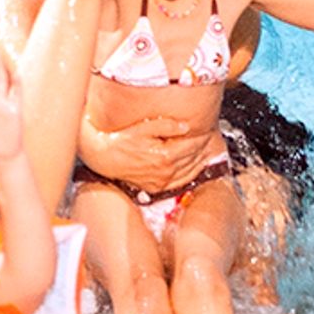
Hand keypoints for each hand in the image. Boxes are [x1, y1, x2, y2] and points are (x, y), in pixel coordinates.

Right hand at [81, 113, 217, 187]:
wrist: (103, 157)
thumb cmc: (120, 140)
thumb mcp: (143, 127)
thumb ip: (166, 126)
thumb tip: (186, 126)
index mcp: (164, 156)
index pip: (192, 146)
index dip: (202, 137)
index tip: (207, 130)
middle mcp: (164, 172)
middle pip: (193, 160)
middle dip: (204, 148)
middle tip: (211, 139)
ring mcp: (160, 182)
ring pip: (189, 173)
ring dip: (199, 162)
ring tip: (206, 152)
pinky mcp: (155, 188)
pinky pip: (179, 183)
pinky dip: (189, 175)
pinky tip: (193, 167)